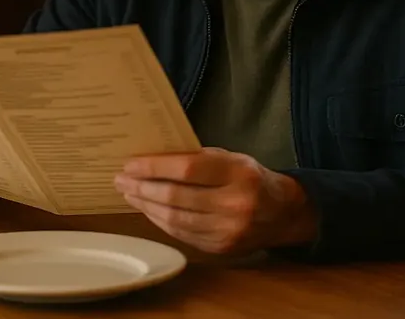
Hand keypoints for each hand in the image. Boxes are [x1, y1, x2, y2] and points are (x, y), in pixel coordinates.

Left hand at [113, 147, 317, 254]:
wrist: (283, 213)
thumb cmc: (250, 177)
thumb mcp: (231, 158)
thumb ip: (197, 157)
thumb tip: (153, 158)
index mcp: (238, 173)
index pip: (187, 169)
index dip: (154, 167)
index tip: (130, 164)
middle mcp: (235, 203)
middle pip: (176, 196)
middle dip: (142, 187)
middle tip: (121, 180)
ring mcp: (228, 229)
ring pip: (175, 218)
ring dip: (146, 206)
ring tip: (130, 194)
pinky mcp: (221, 247)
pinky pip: (181, 234)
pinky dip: (160, 221)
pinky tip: (148, 210)